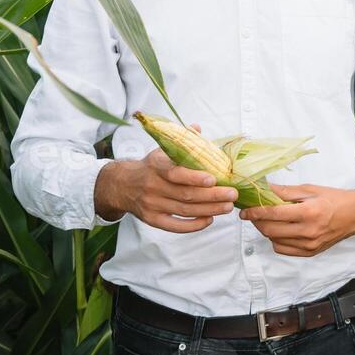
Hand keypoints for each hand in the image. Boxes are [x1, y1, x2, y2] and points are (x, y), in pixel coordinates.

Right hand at [95, 124, 239, 232]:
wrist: (121, 185)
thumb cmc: (149, 166)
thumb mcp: (160, 150)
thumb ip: (180, 141)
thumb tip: (197, 128)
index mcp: (156, 166)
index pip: (175, 173)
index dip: (195, 178)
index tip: (214, 179)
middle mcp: (153, 186)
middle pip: (186, 195)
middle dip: (212, 196)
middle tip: (233, 194)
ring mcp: (152, 205)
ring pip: (185, 210)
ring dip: (209, 209)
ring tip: (227, 207)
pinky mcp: (152, 220)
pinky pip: (175, 226)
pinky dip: (193, 225)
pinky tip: (209, 219)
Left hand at [239, 184, 354, 255]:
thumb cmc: (334, 199)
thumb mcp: (310, 190)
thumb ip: (285, 192)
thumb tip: (262, 188)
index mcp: (309, 212)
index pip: (273, 214)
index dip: (255, 211)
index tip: (245, 209)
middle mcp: (308, 231)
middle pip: (270, 229)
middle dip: (256, 221)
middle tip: (252, 212)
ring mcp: (309, 245)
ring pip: (274, 240)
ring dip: (265, 230)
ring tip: (267, 219)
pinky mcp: (310, 253)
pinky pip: (283, 249)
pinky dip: (276, 240)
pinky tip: (280, 230)